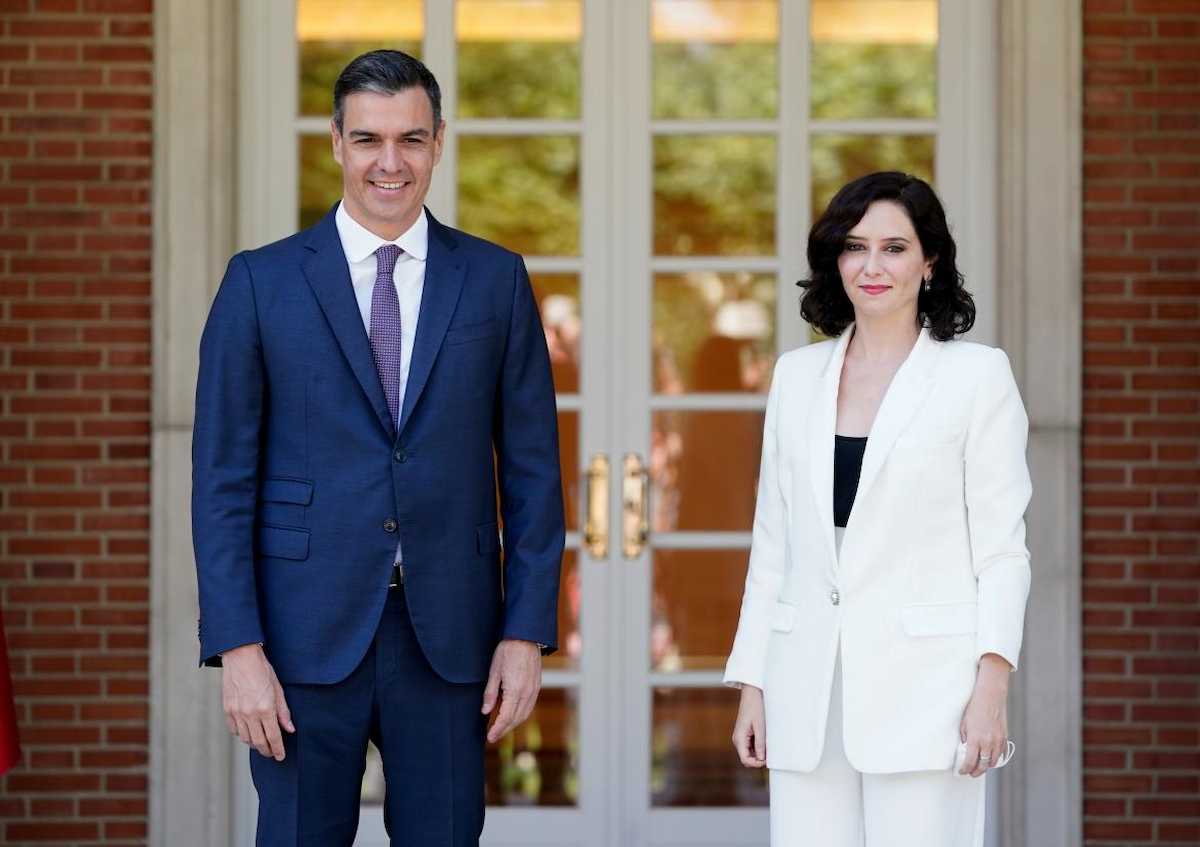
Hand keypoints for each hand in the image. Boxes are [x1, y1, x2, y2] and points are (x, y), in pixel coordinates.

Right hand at [221, 643, 294, 760]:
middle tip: (272, 753)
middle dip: (267, 750)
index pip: (273, 737)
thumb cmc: (262, 670)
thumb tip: (290, 729)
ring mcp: (237, 713)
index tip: (280, 756)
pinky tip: (248, 732)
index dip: (278, 750)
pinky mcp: (227, 710)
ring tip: (261, 743)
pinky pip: (234, 730)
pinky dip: (242, 734)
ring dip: (254, 744)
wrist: (241, 657)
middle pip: (258, 742)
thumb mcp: (278, 689)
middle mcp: (250, 714)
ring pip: (245, 738)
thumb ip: (284, 711)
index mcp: (265, 709)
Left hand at [482, 639, 541, 743]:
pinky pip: (529, 707)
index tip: (490, 737)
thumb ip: (490, 693)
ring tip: (501, 728)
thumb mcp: (494, 671)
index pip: (506, 717)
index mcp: (515, 690)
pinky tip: (512, 715)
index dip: (497, 729)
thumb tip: (486, 711)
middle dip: (504, 730)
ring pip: (524, 714)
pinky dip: (520, 715)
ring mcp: (534, 690)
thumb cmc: (507, 651)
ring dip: (513, 724)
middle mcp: (527, 693)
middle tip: (493, 736)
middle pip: (516, 719)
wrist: (526, 637)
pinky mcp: (536, 686)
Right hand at [731, 684, 766, 767]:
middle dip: (758, 759)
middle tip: (771, 753)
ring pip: (749, 753)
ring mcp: (740, 737)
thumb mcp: (760, 726)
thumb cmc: (756, 707)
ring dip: (759, 753)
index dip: (757, 764)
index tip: (768, 760)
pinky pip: (751, 746)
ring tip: (769, 745)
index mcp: (739, 738)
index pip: (745, 760)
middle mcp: (737, 739)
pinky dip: (758, 747)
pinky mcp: (745, 734)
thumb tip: (762, 759)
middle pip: (747, 758)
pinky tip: (766, 740)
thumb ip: (760, 744)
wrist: (752, 693)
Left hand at [958, 653, 1009, 776]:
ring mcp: (997, 741)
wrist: (990, 697)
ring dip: (986, 767)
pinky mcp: (1004, 737)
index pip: (970, 761)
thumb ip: (965, 738)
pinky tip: (990, 759)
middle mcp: (987, 742)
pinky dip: (995, 758)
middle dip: (976, 772)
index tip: (962, 771)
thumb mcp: (964, 723)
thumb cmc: (975, 708)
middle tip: (971, 773)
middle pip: (982, 765)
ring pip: (993, 762)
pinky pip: (1000, 754)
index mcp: (974, 739)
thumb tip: (965, 749)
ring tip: (980, 768)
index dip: (965, 769)